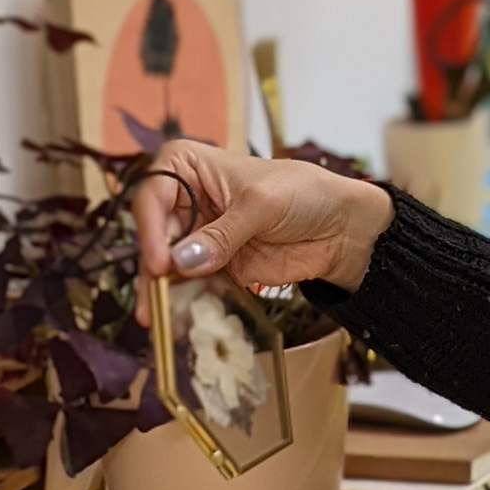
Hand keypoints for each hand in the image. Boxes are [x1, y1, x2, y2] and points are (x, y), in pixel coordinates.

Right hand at [133, 139, 393, 297]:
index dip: (149, 227)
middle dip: (153, 267)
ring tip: (160, 322)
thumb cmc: (304, 193)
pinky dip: (185, 303)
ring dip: (162, 293)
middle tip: (155, 300)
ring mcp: (200, 236)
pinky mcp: (215, 266)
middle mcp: (187, 200)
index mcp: (190, 166)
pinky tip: (180, 322)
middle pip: (154, 234)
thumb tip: (183, 261)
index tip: (159, 261)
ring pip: (168, 265)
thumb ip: (222, 234)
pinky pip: (191, 286)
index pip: (153, 193)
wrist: (340, 228)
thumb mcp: (262, 204)